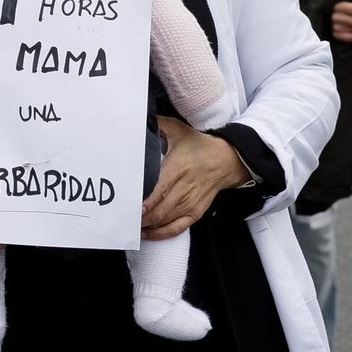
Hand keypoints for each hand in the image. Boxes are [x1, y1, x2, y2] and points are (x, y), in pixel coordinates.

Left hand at [141, 116, 247, 240]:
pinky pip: (178, 228)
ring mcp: (190, 202)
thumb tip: (140, 118)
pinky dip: (162, 233)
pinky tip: (149, 233)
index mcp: (177, 168)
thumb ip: (158, 124)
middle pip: (160, 209)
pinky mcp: (196, 212)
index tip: (132, 207)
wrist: (226, 161)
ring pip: (166, 220)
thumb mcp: (178, 130)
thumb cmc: (199, 146)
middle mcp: (184, 188)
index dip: (145, 202)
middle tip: (124, 218)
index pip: (159, 189)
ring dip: (148, 225)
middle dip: (141, 217)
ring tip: (131, 225)